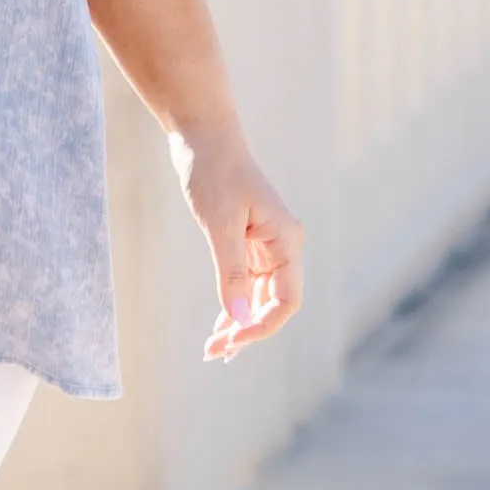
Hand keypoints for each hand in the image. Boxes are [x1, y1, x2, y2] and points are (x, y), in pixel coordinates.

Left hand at [172, 131, 303, 362]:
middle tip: (213, 352)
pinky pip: (248, 283)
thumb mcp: (219, 225)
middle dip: (247, 331)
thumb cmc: (213, 173)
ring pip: (260, 297)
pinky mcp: (248, 242)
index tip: (231, 342)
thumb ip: (232, 274)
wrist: (202, 137)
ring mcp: (267, 245)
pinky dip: (235, 304)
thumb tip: (239, 320)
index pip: (286, 300)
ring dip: (240, 323)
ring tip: (213, 348)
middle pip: (273, 303)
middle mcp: (283, 245)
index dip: (262, 326)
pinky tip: (221, 325)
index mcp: (286, 240)